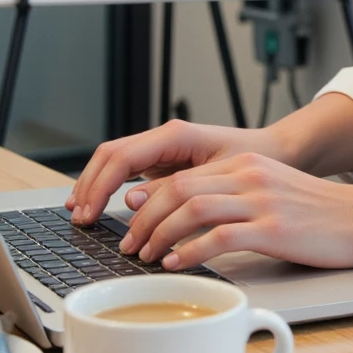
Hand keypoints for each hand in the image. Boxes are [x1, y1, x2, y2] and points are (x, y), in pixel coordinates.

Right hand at [66, 120, 259, 223]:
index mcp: (175, 135)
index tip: (88, 213)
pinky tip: (99, 206)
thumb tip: (130, 201)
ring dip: (94, 185)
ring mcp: (162, 148)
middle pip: (110, 154)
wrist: (275, 152)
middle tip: (78, 217)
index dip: (100, 185)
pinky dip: (109, 187)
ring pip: (114, 160)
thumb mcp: (216, 179)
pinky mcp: (165, 161)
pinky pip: (127, 170)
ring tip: (80, 213)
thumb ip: (174, 189)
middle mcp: (164, 137)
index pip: (122, 156)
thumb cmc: (254, 162)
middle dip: (90, 184)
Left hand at [115, 152, 352, 270]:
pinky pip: (219, 236)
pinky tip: (176, 265)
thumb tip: (190, 217)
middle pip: (179, 188)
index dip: (150, 200)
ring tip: (145, 257)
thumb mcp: (274, 192)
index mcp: (246, 165)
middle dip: (145, 219)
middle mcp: (250, 175)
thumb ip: (236, 196)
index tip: (132, 222)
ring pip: (192, 208)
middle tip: (129, 245)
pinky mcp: (274, 228)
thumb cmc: (321, 215)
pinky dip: (189, 251)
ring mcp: (262, 200)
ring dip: (159, 234)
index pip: (182, 175)